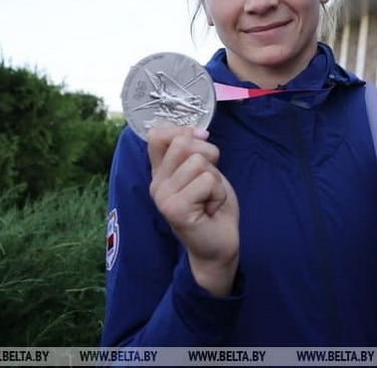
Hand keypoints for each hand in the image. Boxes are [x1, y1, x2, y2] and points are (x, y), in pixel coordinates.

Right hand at [147, 124, 239, 296]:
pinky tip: (210, 209)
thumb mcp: (203, 171)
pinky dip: (218, 194)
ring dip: (215, 180)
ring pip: (198, 162)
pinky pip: (206, 181)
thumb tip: (198, 131)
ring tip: (209, 199)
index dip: (183, 132)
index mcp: (160, 172)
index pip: (157, 134)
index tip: (201, 151)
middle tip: (209, 183)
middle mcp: (156, 184)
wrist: (220, 245)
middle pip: (183, 142)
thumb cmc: (212, 207)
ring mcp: (163, 197)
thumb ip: (193, 151)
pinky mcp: (175, 209)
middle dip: (208, 157)